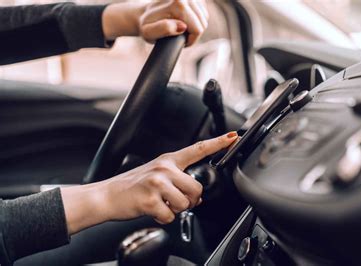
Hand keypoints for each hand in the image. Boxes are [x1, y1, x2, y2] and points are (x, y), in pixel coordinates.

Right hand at [61, 132, 237, 233]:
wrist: (106, 196)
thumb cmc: (132, 186)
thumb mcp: (156, 176)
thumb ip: (177, 181)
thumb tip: (198, 197)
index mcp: (168, 160)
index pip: (198, 149)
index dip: (218, 143)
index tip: (233, 137)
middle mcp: (164, 168)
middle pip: (196, 188)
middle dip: (190, 200)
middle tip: (174, 201)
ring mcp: (157, 183)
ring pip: (186, 203)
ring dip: (176, 210)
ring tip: (161, 204)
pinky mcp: (150, 199)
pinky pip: (170, 216)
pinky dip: (163, 218)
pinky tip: (152, 210)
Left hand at [102, 0, 208, 45]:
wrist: (145, 13)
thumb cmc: (147, 25)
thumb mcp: (149, 32)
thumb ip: (164, 29)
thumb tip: (182, 26)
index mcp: (178, 3)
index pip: (198, 28)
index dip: (190, 39)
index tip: (179, 39)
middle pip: (203, 22)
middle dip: (193, 32)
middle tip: (179, 34)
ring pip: (205, 17)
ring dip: (195, 25)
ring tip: (181, 27)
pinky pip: (204, 12)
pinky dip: (196, 19)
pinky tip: (185, 20)